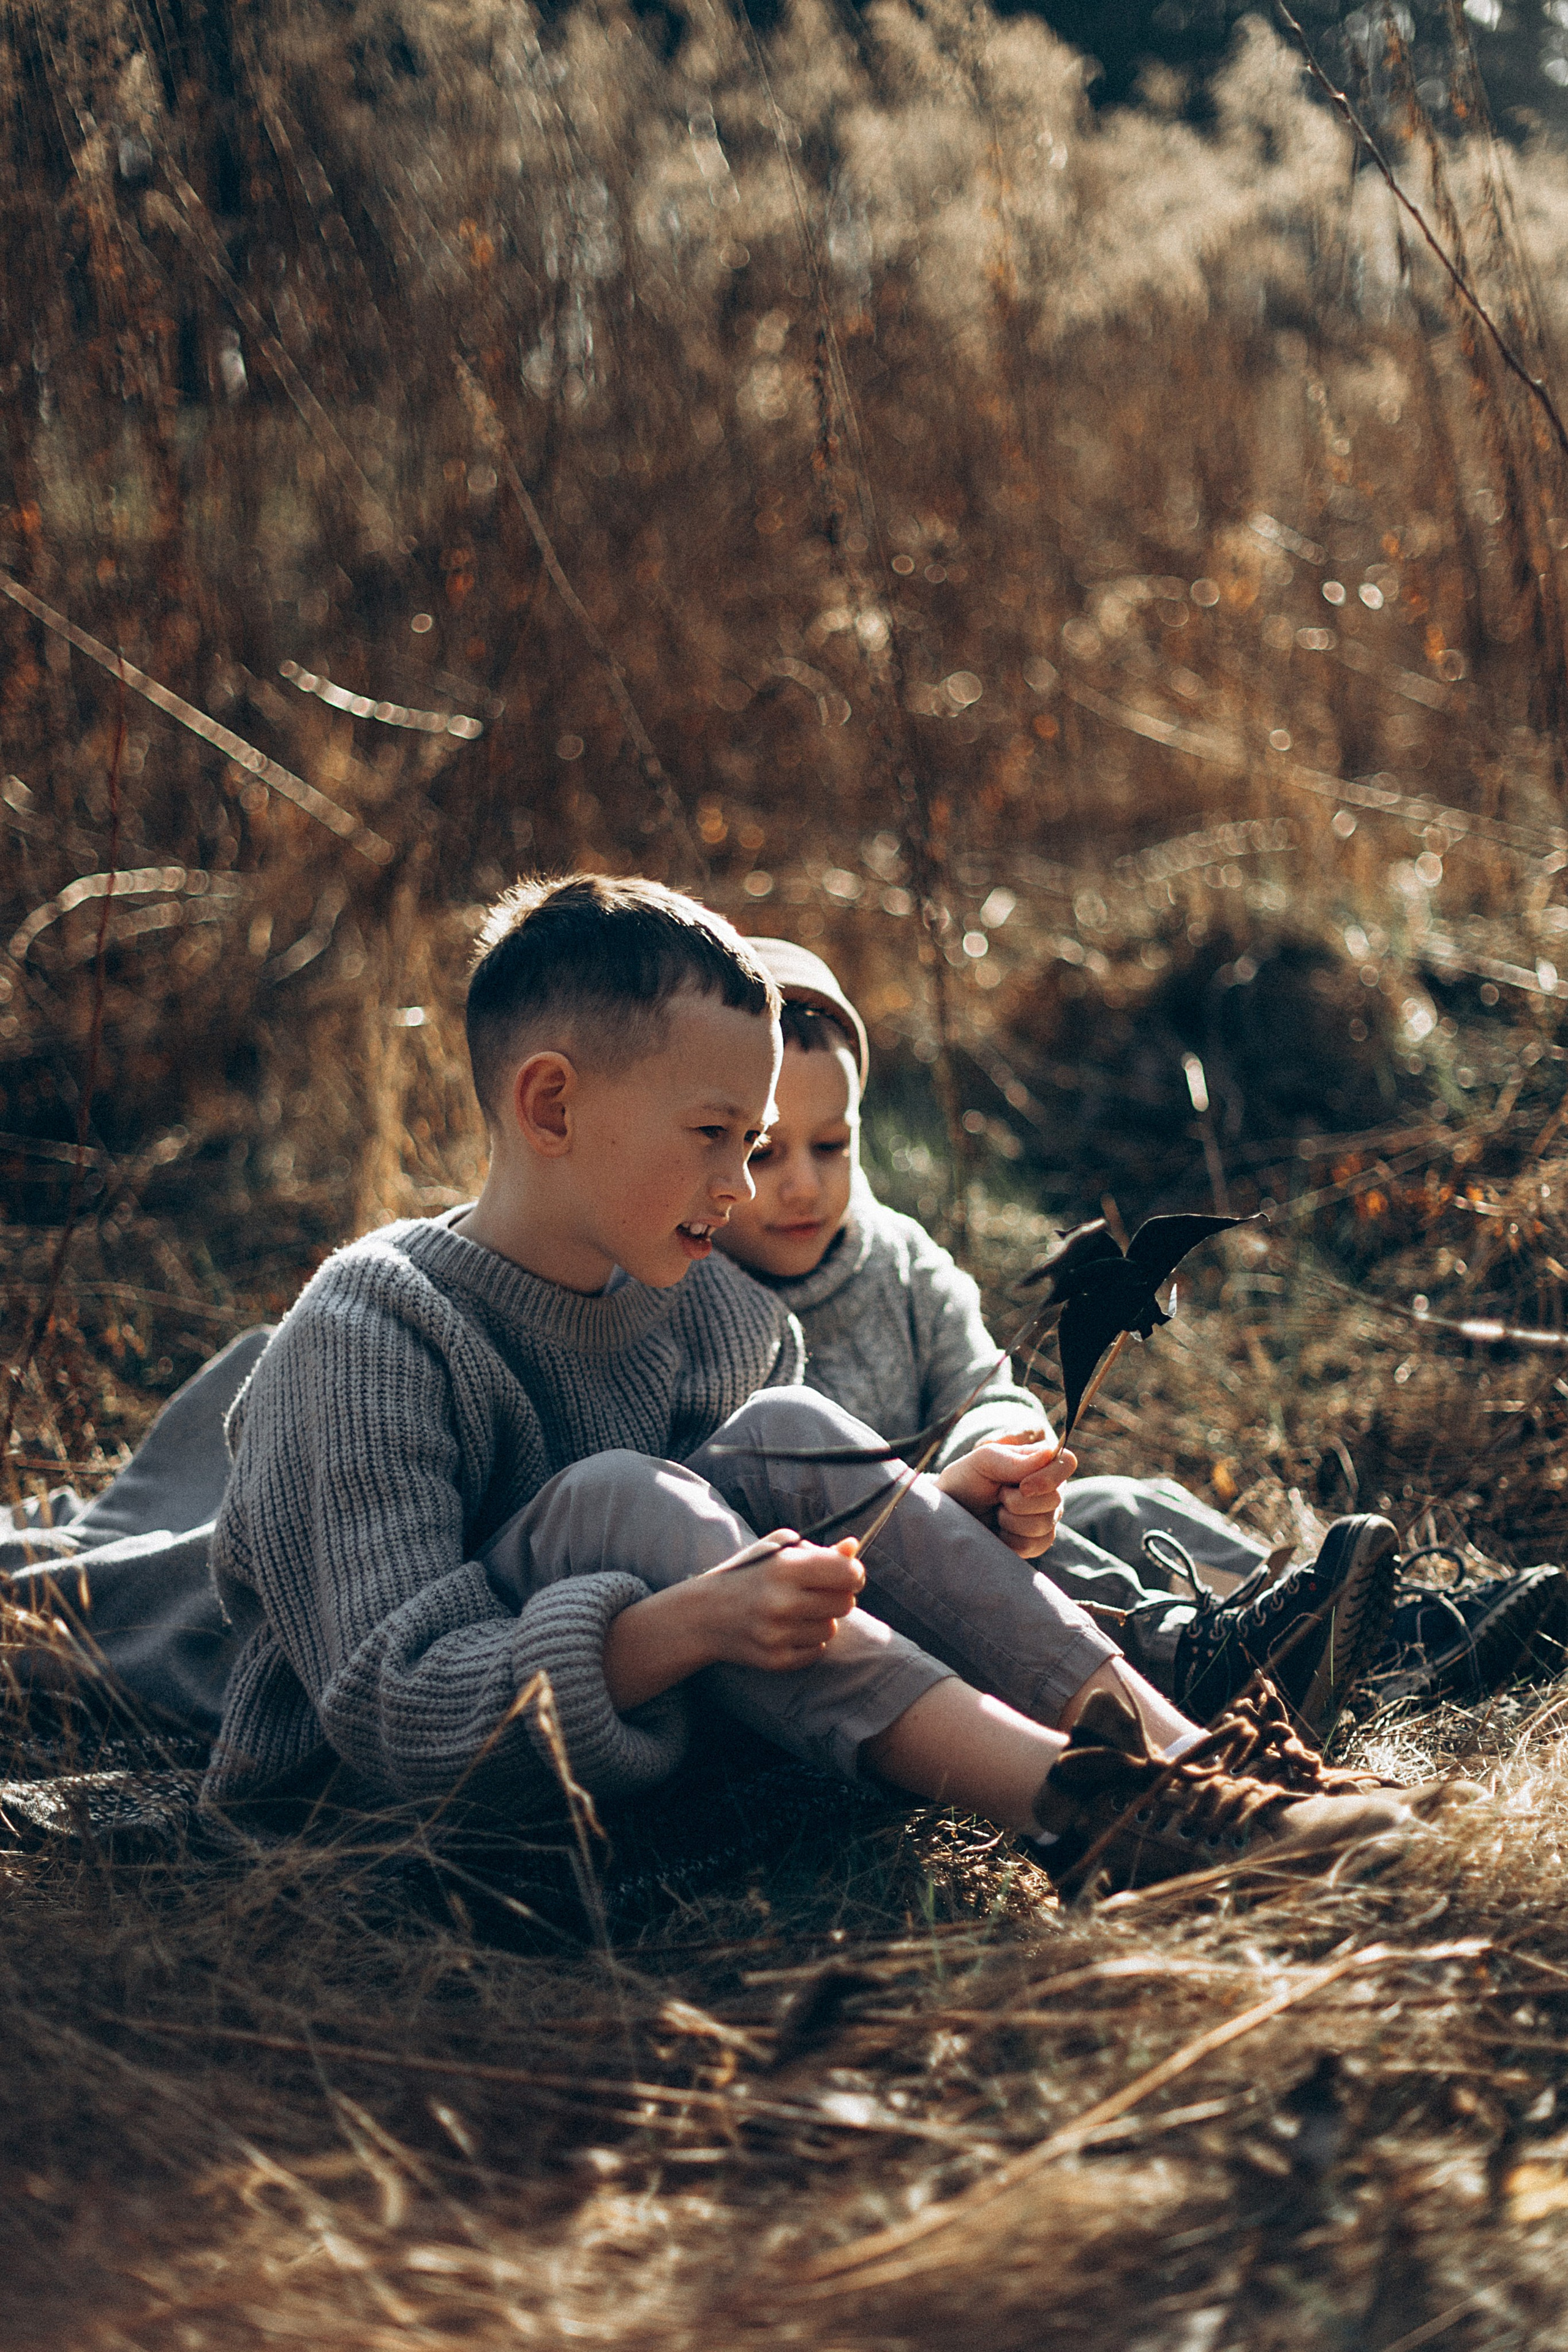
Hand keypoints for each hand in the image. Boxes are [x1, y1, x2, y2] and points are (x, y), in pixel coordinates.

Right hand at [601, 1533, 864, 1712]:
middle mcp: (782, 1602)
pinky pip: (817, 1651)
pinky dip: (809, 1641)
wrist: (703, 1616)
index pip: (847, 1573)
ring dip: (822, 1619)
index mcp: (785, 1568)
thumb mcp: (777, 1553)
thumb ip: (818, 1550)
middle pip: (845, 1602)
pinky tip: (787, 1630)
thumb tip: (853, 1547)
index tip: (847, 1573)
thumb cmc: (747, 1576)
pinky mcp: (776, 1660)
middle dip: (837, 1595)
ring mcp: (778, 1635)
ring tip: (796, 1611)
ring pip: (832, 1628)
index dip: (853, 1572)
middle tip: (817, 1592)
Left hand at [937, 1431, 1076, 1558]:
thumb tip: (1048, 1455)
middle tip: (998, 1495)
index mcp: (1040, 1463)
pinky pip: (1035, 1544)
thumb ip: (1014, 1459)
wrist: (949, 1511)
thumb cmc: (966, 1479)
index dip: (1049, 1477)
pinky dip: (1010, 1538)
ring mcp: (1045, 1517)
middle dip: (1018, 1501)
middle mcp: (1049, 1490)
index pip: (1067, 1463)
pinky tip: (999, 1530)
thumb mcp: (983, 1460)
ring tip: (997, 1512)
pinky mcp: (1036, 1542)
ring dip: (1011, 1519)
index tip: (1023, 1485)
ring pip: (1044, 1524)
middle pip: (1056, 1499)